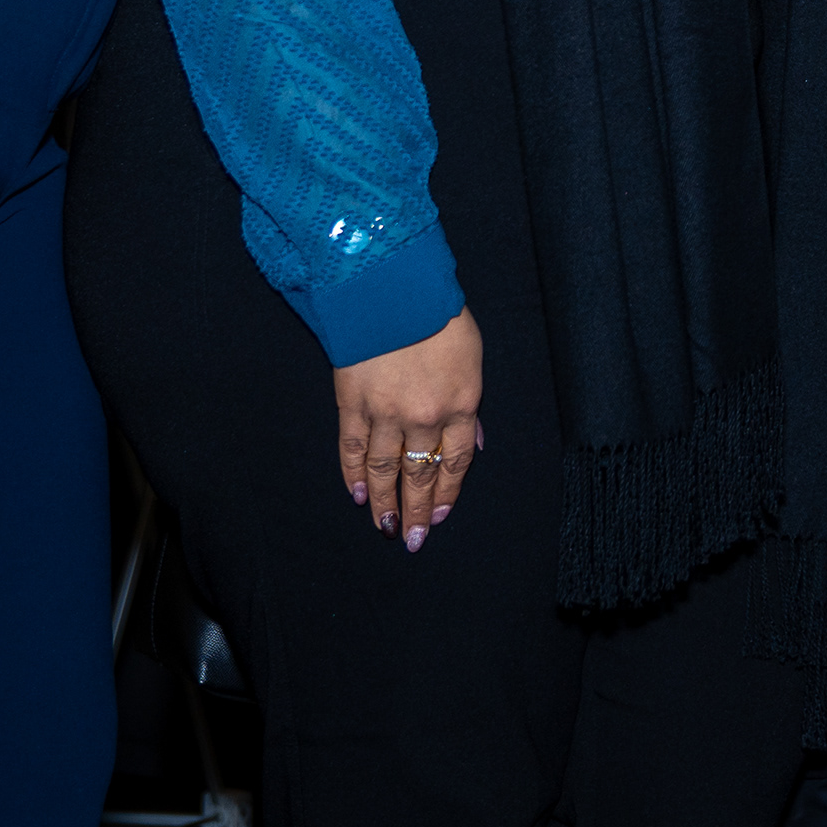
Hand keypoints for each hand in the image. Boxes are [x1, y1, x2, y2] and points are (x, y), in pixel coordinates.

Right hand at [337, 313, 482, 550]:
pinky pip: (353, 449)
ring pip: (384, 470)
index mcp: (461, 404)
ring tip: (385, 527)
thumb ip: (470, 403)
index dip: (448, 494)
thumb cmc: (438, 313)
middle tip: (413, 540)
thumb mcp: (471, 357)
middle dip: (417, 511)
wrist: (393, 286)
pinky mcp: (352, 403)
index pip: (456, 463)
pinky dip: (354, 474)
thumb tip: (474, 442)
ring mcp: (385, 412)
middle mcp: (424, 416)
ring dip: (384, 503)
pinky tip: (357, 493)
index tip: (441, 516)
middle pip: (420, 474)